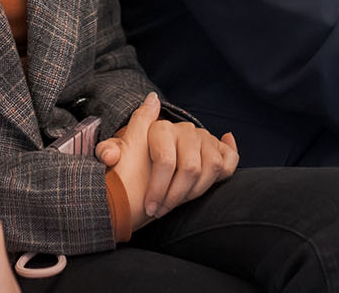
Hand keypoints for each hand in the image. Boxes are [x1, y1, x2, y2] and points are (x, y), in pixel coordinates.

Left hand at [95, 94, 237, 228]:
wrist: (139, 172)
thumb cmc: (128, 166)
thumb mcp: (116, 155)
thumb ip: (109, 148)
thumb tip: (115, 147)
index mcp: (161, 128)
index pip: (166, 161)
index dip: (158, 189)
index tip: (150, 208)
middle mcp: (185, 129)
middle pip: (191, 168)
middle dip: (175, 196)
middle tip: (162, 210)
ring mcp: (203, 137)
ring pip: (212, 167)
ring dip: (196, 192)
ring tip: (179, 202)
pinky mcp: (215, 148)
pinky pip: (229, 159)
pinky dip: (228, 168)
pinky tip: (219, 174)